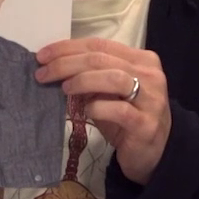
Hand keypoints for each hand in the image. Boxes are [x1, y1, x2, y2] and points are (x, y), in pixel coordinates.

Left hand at [36, 37, 171, 184]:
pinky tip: (85, 111)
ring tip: (64, 88)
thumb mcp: (110, 93)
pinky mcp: (146, 124)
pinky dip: (97, 107)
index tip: (43, 55)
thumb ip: (92, 77)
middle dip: (66, 63)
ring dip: (82, 80)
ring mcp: (151, 99)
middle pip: (101, 59)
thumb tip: (55, 68)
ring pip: (113, 78)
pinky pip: (119, 110)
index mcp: (141, 60)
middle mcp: (150, 75)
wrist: (156, 152)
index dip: (68, 48)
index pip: (100, 45)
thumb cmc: (127, 119)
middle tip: (42, 73)